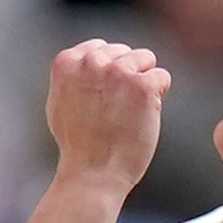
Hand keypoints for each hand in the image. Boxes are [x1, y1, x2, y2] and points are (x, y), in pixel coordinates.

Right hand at [43, 38, 170, 194]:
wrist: (92, 174)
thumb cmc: (78, 145)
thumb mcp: (60, 102)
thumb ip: (73, 76)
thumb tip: (87, 58)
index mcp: (67, 62)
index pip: (101, 48)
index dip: (107, 74)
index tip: (103, 100)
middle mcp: (91, 61)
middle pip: (124, 52)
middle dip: (126, 75)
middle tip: (115, 111)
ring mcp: (118, 72)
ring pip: (145, 59)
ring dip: (143, 83)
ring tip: (129, 112)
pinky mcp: (143, 86)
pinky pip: (162, 77)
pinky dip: (159, 95)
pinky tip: (144, 116)